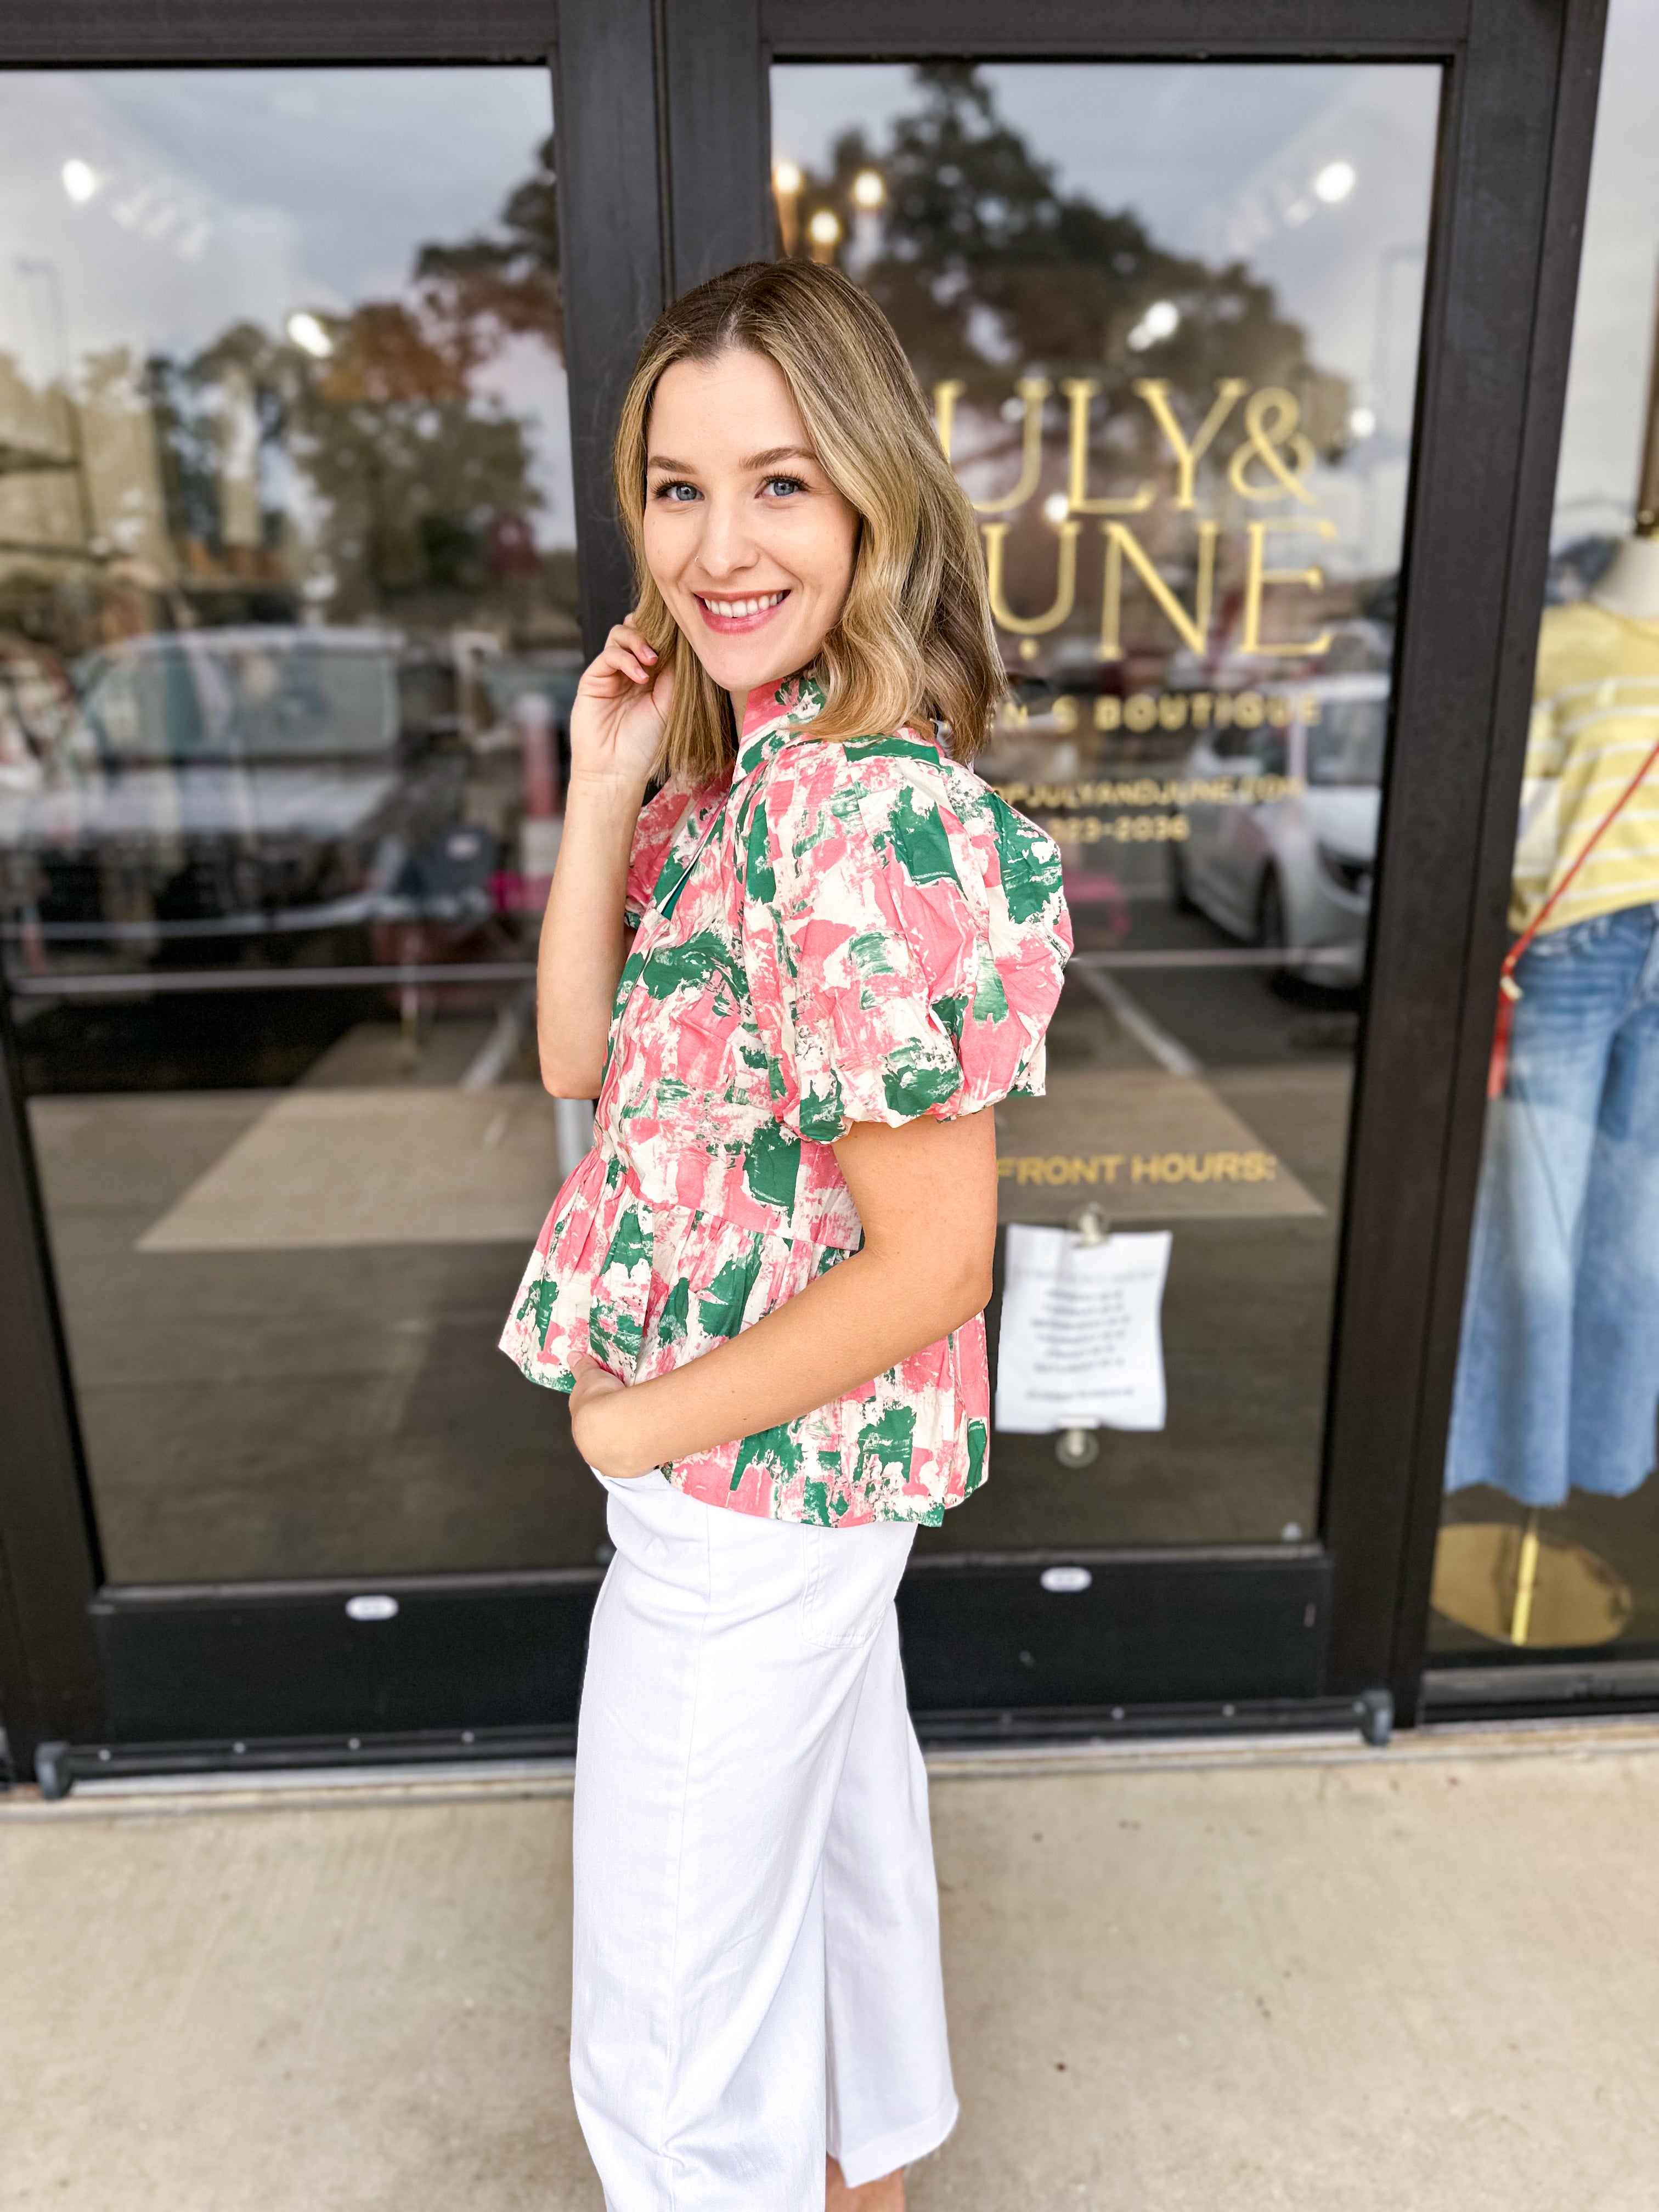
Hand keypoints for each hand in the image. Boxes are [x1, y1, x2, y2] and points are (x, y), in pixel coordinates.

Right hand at [568, 616, 672, 792]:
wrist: (616, 769)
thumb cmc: (644, 743)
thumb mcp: (668, 705)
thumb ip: (673, 673)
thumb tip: (681, 643)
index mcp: (651, 676)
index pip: (658, 641)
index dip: (667, 633)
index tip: (681, 634)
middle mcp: (630, 670)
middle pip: (637, 629)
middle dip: (651, 630)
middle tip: (663, 646)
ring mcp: (611, 673)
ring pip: (620, 634)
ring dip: (638, 641)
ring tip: (651, 660)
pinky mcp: (593, 678)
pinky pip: (609, 655)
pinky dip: (626, 659)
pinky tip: (640, 677)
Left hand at [570, 1355, 656, 1478]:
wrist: (619, 1426)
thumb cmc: (602, 1399)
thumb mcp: (591, 1377)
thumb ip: (582, 1367)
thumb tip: (572, 1356)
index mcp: (579, 1426)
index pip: (586, 1419)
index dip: (598, 1409)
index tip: (609, 1403)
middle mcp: (588, 1446)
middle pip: (599, 1436)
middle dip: (609, 1427)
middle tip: (625, 1415)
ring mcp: (605, 1460)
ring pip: (614, 1450)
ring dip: (623, 1441)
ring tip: (638, 1429)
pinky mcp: (623, 1469)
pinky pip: (631, 1460)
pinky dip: (637, 1452)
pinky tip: (645, 1444)